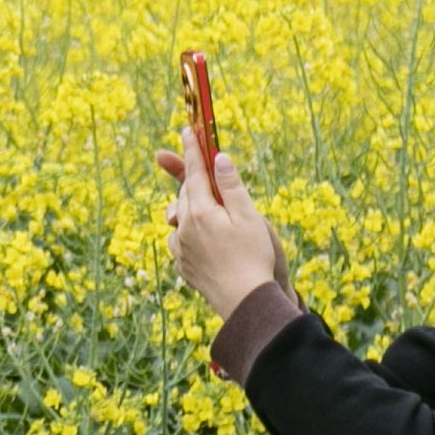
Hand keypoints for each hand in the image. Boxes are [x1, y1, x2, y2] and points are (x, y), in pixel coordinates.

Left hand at [157, 143, 287, 319]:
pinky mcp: (183, 267)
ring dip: (189, 207)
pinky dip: (187, 232)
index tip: (187, 131)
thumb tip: (219, 158)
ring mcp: (182, 249)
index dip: (192, 150)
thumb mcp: (249, 217)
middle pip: (185, 194)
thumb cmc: (254, 258)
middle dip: (193, 179)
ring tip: (205, 206)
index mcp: (201, 212)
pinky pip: (180, 241)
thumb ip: (231, 186)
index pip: (194, 173)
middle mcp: (185, 228)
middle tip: (201, 165)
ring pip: (180, 218)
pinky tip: (202, 237)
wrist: (246, 304)